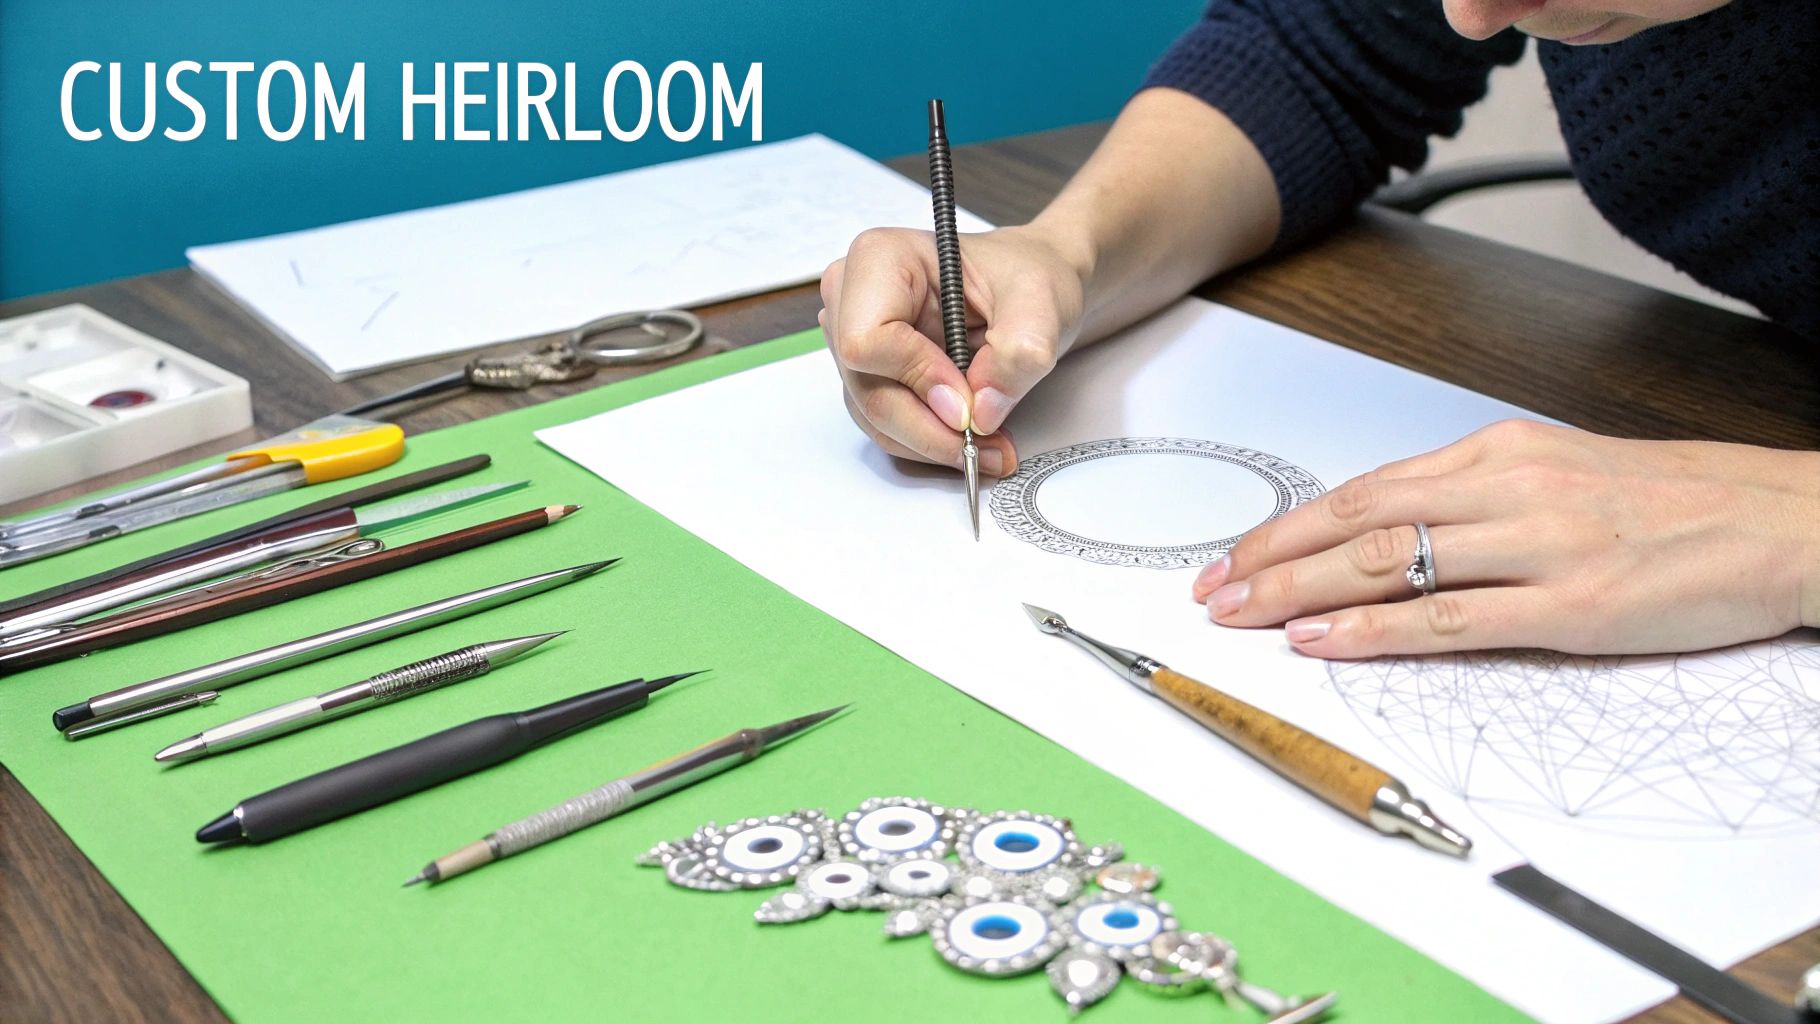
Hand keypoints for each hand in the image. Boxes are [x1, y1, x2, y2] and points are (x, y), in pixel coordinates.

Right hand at [818, 224, 1088, 474]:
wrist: (1027, 291)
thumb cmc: (1024, 277)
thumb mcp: (1039, 304)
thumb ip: (1016, 354)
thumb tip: (983, 412)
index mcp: (879, 259)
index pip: (866, 340)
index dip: (918, 378)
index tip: (970, 402)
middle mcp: (851, 299)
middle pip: (867, 388)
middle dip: (930, 428)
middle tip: (987, 444)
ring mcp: (854, 340)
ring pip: (875, 417)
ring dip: (933, 443)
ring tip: (990, 446)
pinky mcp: (869, 375)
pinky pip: (887, 426)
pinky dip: (930, 443)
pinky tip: (972, 441)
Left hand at [1193, 420, 1819, 656]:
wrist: (1786, 520)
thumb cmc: (1672, 501)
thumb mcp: (1561, 472)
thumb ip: (1478, 497)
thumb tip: (1394, 526)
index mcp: (1500, 453)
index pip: (1364, 489)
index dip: (1287, 526)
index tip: (1233, 554)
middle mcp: (1507, 488)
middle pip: (1356, 522)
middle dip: (1269, 558)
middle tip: (1208, 590)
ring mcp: (1538, 545)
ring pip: (1386, 564)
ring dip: (1299, 593)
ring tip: (1239, 615)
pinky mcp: (1572, 604)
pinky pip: (1450, 619)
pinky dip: (1375, 632)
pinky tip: (1322, 641)